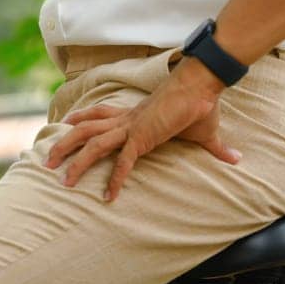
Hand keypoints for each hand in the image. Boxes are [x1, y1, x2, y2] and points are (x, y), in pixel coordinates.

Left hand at [44, 59, 240, 202]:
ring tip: (62, 180)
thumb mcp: (203, 132)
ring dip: (76, 160)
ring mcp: (132, 127)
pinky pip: (124, 160)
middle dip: (65, 144)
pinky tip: (109, 196)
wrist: (201, 87)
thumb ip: (214, 148)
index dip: (82, 118)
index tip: (66, 124)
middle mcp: (126, 119)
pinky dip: (116, 178)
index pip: (100, 114)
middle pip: (86, 128)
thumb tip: (237, 158)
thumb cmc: (200, 105)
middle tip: (47, 160)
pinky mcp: (143, 137)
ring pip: (94, 142)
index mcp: (134, 114)